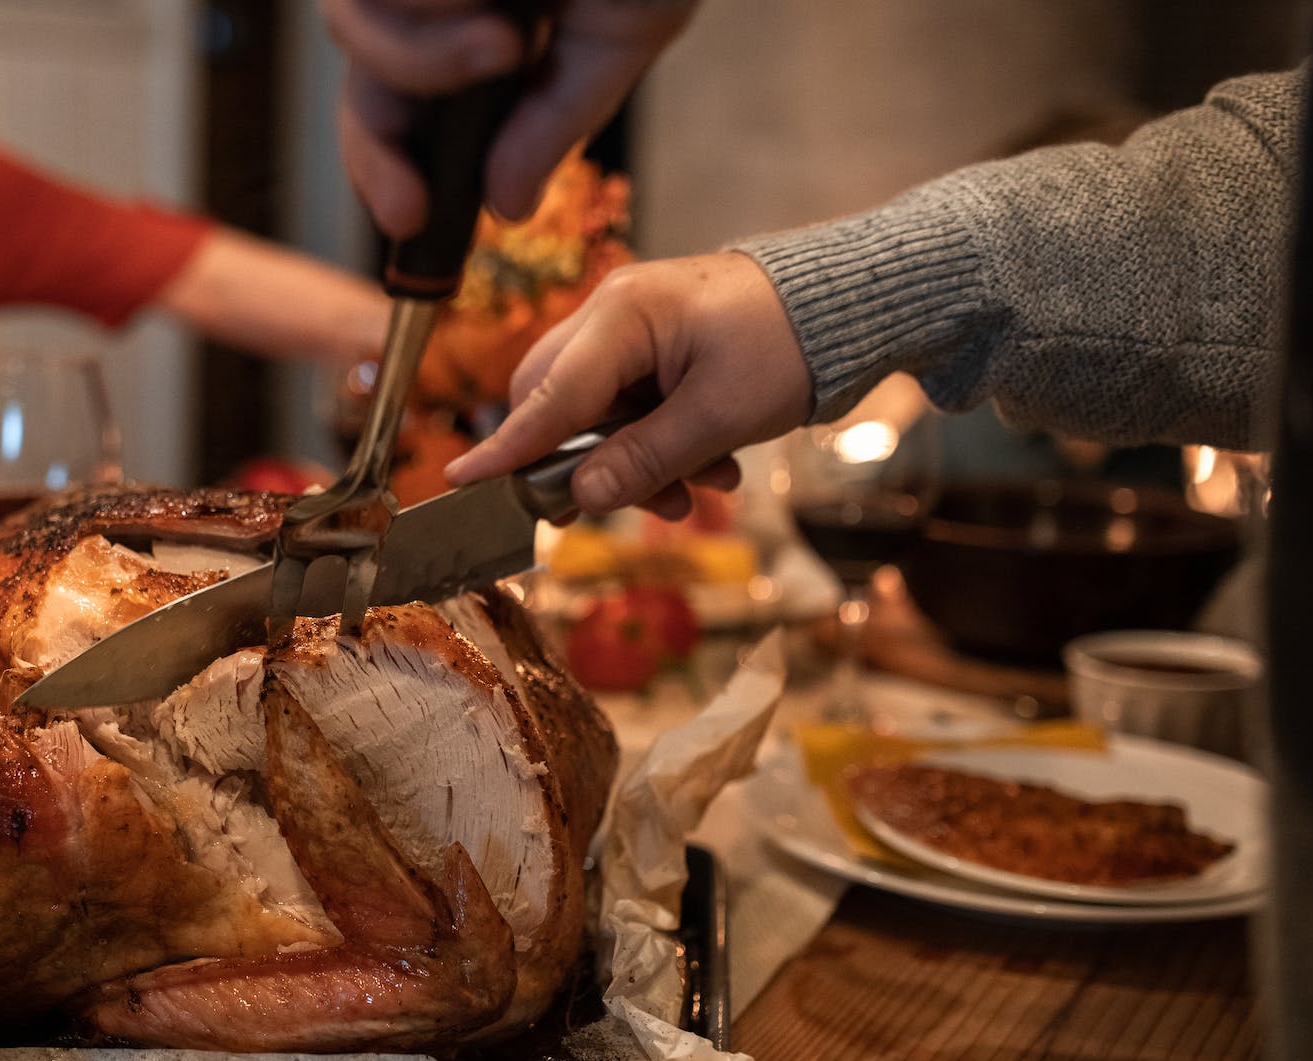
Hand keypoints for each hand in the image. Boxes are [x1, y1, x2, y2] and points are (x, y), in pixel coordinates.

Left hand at [322, 0, 697, 236]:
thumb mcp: (623, 32)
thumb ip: (557, 120)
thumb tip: (507, 207)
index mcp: (479, 25)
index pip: (399, 107)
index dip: (386, 166)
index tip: (411, 217)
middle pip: (360, 76)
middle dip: (385, 134)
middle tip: (416, 191)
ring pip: (355, 25)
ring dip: (423, 54)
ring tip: (506, 31)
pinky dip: (433, 3)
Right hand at [444, 252, 814, 518]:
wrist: (849, 305)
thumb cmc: (791, 343)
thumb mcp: (720, 415)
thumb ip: (644, 458)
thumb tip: (582, 497)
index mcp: (624, 316)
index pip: (549, 394)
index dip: (509, 446)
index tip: (463, 480)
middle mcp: (616, 315)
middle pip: (560, 403)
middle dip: (590, 463)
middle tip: (629, 503)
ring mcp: (635, 332)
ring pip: (597, 414)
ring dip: (637, 463)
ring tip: (697, 491)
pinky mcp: (656, 350)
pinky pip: (631, 408)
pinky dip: (661, 445)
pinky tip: (712, 467)